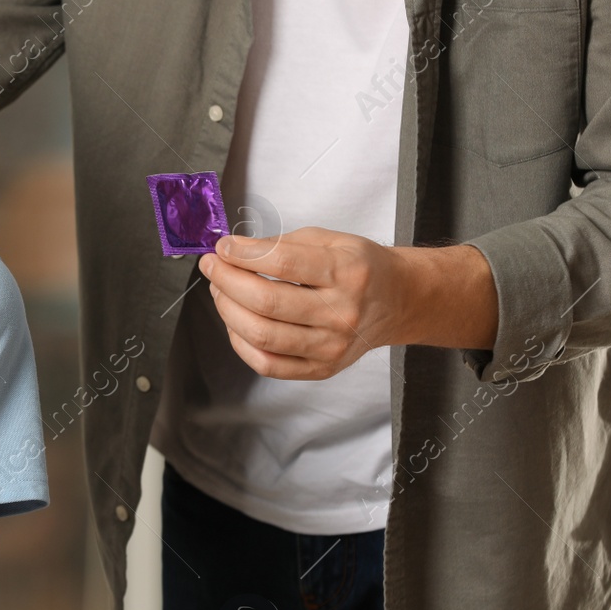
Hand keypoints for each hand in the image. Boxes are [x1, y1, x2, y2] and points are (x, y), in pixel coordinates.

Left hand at [199, 227, 496, 379]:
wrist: (397, 301)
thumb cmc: (360, 268)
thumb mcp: (331, 240)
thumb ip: (283, 245)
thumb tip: (234, 251)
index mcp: (348, 273)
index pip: (283, 263)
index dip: (243, 254)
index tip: (223, 247)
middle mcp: (342, 313)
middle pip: (266, 302)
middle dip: (227, 281)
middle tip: (213, 267)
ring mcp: (332, 346)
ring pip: (262, 335)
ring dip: (228, 310)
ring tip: (220, 291)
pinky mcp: (322, 368)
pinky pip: (268, 364)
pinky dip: (241, 343)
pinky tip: (235, 322)